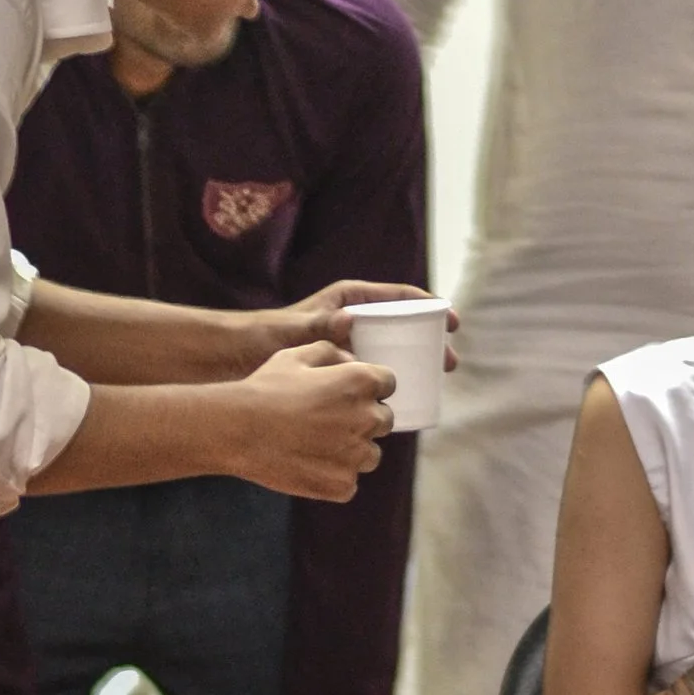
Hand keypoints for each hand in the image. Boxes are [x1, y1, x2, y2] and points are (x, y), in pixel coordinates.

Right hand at [230, 342, 390, 501]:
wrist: (238, 430)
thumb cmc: (265, 389)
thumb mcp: (295, 356)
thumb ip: (331, 352)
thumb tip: (352, 362)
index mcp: (361, 382)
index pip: (388, 383)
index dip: (369, 387)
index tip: (349, 393)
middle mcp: (367, 418)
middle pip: (383, 421)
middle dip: (363, 419)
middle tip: (329, 420)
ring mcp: (356, 455)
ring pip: (370, 455)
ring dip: (353, 450)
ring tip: (318, 445)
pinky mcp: (342, 484)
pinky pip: (349, 482)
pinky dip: (335, 476)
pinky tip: (309, 465)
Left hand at [259, 279, 454, 372]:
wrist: (243, 358)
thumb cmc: (270, 335)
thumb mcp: (300, 328)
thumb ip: (322, 325)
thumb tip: (348, 321)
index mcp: (351, 298)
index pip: (401, 297)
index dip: (431, 306)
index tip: (451, 322)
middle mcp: (356, 318)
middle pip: (404, 325)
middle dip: (430, 341)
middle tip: (449, 364)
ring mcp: (352, 342)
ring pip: (394, 349)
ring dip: (417, 363)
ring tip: (435, 383)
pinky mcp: (345, 364)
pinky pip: (378, 369)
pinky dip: (395, 378)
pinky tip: (406, 397)